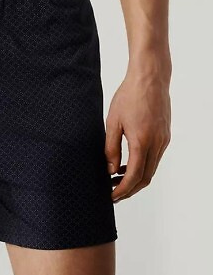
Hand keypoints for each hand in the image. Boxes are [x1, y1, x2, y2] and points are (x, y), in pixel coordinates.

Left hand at [105, 63, 170, 201]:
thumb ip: (111, 147)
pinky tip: (129, 162)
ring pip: (152, 169)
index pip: (134, 176)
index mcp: (142, 141)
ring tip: (117, 178)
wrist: (150, 78)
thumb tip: (110, 169)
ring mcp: (163, 140)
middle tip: (113, 192)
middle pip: (146, 178)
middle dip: (129, 189)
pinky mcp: (165, 135)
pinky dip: (143, 165)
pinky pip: (155, 157)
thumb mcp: (113, 121)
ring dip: (136, 178)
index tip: (111, 196)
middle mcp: (156, 144)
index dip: (122, 190)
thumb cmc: (129, 95)